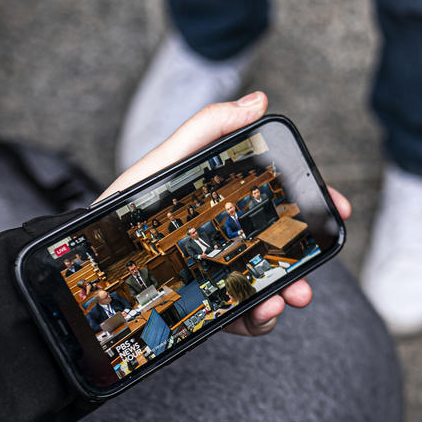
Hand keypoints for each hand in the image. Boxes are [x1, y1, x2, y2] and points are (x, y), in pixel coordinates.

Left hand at [96, 92, 350, 336]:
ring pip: (267, 283)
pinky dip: (257, 320)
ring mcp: (217, 273)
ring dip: (283, 293)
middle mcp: (226, 236)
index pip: (277, 198)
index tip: (336, 207)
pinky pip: (242, 316)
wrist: (85, 272)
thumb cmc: (119, 210)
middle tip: (309, 276)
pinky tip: (256, 316)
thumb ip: (208, 130)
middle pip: (281, 246)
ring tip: (280, 301)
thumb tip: (259, 100)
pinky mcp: (204, 306)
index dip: (312, 202)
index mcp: (222, 200)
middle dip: (303, 262)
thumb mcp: (164, 166)